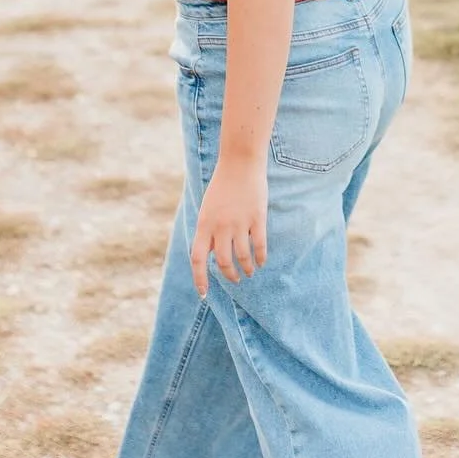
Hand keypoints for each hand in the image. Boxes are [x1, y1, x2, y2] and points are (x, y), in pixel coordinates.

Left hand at [190, 157, 267, 296]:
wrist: (240, 163)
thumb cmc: (222, 186)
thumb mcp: (208, 209)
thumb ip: (208, 231)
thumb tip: (211, 254)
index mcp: (204, 224)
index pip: (197, 258)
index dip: (200, 279)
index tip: (203, 294)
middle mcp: (220, 226)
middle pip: (223, 261)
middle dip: (230, 275)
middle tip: (235, 279)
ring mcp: (239, 222)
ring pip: (243, 256)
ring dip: (246, 269)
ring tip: (249, 272)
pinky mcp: (257, 218)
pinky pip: (259, 245)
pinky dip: (260, 257)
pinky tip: (261, 262)